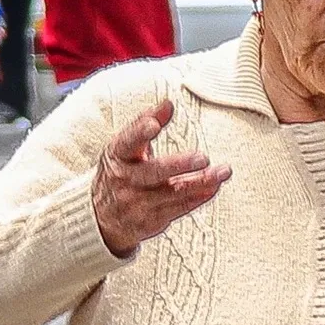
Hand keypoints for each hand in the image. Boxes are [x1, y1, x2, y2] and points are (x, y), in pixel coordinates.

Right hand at [89, 95, 228, 256]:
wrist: (101, 218)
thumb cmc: (119, 172)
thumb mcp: (124, 147)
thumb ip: (145, 123)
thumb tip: (168, 103)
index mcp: (117, 156)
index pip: (128, 142)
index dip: (140, 132)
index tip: (153, 124)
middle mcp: (125, 181)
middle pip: (153, 172)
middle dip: (178, 165)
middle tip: (202, 157)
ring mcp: (137, 204)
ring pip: (172, 193)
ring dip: (200, 182)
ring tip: (222, 172)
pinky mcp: (151, 221)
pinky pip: (179, 208)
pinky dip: (198, 197)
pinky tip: (214, 187)